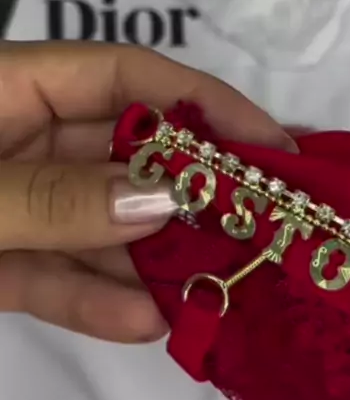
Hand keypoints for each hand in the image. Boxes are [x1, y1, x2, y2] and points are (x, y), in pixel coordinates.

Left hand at [0, 41, 293, 343]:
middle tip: (269, 228)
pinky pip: (56, 277)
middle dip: (192, 192)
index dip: (203, 104)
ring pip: (100, 225)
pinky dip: (95, 299)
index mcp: (14, 88)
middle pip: (126, 155)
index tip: (273, 147)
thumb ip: (55, 197)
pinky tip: (146, 323)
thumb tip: (161, 201)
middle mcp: (25, 139)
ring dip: (154, 260)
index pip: (126, 77)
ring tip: (223, 288)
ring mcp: (13, 205)